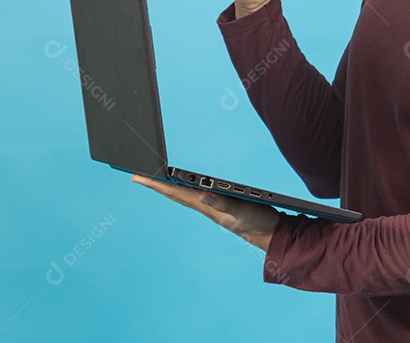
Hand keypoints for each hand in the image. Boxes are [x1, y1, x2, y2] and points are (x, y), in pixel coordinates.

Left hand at [132, 174, 280, 250]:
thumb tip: (202, 193)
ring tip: (154, 179)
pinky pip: (194, 196)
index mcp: (206, 206)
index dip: (155, 183)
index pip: (175, 192)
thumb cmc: (257, 222)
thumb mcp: (242, 210)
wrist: (271, 235)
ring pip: (182, 195)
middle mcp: (205, 206)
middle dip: (155, 184)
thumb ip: (223, 201)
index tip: (137, 176)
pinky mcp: (220, 205)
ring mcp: (211, 207)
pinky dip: (184, 189)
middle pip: (174, 193)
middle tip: (137, 175)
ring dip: (167, 186)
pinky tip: (185, 187)